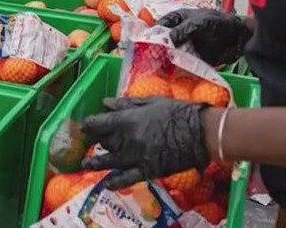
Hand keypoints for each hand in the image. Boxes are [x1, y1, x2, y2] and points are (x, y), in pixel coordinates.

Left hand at [81, 96, 210, 189]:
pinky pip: (127, 178)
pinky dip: (115, 182)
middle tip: (92, 141)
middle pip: (103, 142)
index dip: (89, 125)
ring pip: (109, 161)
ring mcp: (136, 157)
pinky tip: (107, 183)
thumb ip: (125, 104)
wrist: (200, 133)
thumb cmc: (177, 112)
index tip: (85, 126)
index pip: (98, 124)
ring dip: (96, 163)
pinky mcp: (147, 170)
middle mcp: (127, 140)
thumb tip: (105, 103)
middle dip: (96, 141)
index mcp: (126, 120)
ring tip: (87, 164)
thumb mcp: (150, 102)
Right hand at [156, 8, 251, 66]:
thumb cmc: (220, 23)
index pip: (159, 26)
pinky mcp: (190, 59)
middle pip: (161, 42)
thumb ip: (184, 30)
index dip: (151, 35)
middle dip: (155, 51)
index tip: (145, 46)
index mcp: (177, 19)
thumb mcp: (201, 23)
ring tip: (157, 70)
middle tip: (149, 61)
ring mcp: (183, 46)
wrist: (239, 38)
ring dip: (163, 62)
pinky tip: (169, 75)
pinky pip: (178, 64)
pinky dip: (174, 69)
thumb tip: (167, 40)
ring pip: (168, 54)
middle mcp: (177, 33)